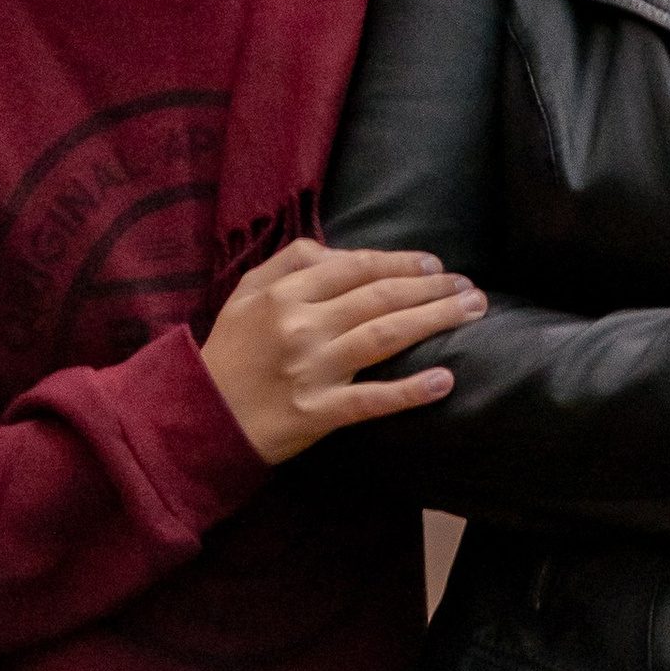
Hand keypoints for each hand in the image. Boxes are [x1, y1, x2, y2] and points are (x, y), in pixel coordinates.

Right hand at [200, 239, 486, 466]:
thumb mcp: (245, 294)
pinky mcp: (316, 413)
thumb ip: (289, 263)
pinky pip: (370, 401)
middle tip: (471, 288)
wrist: (197, 419)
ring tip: (472, 312)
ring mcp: (310, 370)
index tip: (435, 265)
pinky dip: (409, 391)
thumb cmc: (229, 354)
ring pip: (384, 336)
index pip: (356, 267)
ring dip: (434, 321)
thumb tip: (340, 251)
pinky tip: (444, 381)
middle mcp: (301, 325)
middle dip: (432, 288)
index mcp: (284, 293)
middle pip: (379, 297)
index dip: (401, 262)